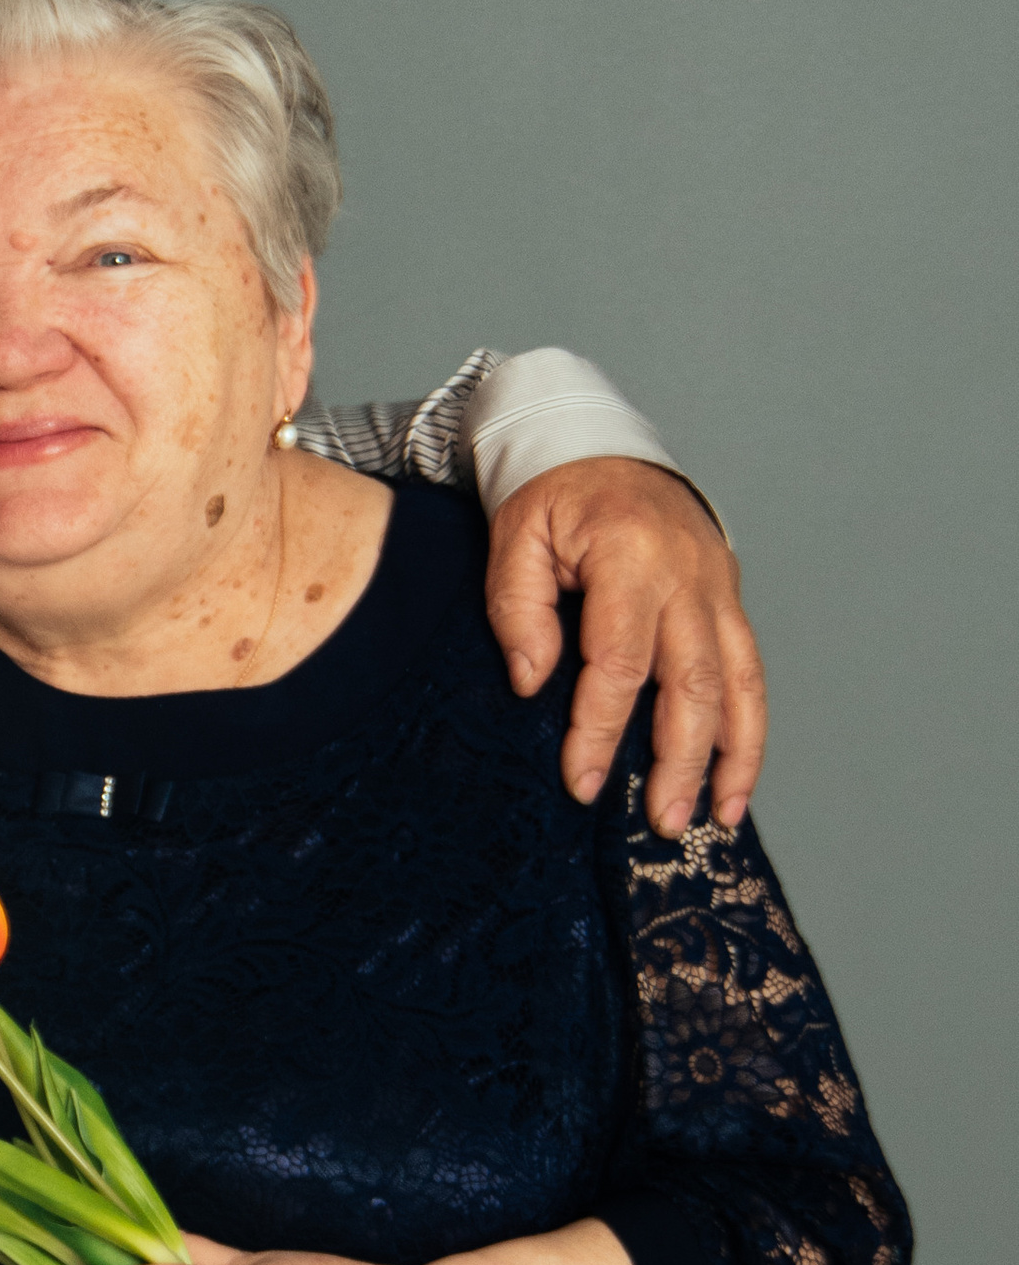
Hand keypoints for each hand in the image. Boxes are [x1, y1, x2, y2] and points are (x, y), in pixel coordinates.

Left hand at [485, 459, 765, 834]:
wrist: (602, 442)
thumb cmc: (552, 495)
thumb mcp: (516, 536)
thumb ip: (518, 609)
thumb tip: (532, 684)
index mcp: (630, 555)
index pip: (620, 662)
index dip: (601, 729)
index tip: (581, 782)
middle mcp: (688, 575)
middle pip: (693, 685)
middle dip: (679, 761)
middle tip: (659, 821)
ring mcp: (718, 587)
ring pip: (738, 684)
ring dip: (730, 758)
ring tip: (712, 818)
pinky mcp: (729, 599)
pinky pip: (749, 671)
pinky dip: (748, 730)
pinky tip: (735, 780)